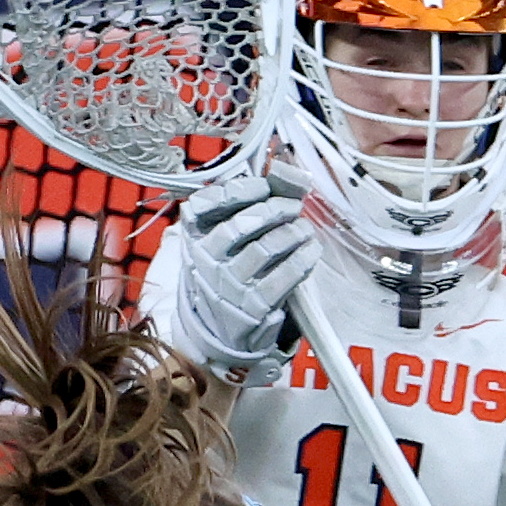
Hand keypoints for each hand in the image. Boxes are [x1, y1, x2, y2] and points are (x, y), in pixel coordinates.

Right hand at [165, 175, 326, 386]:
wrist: (219, 330)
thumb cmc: (225, 275)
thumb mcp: (220, 243)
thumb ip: (246, 208)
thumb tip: (287, 174)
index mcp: (195, 238)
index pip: (208, 204)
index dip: (240, 189)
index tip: (265, 185)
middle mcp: (207, 261)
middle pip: (240, 225)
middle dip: (274, 209)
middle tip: (293, 206)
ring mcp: (230, 286)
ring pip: (266, 248)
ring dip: (293, 232)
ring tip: (304, 228)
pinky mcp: (254, 307)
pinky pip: (284, 276)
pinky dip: (303, 259)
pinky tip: (311, 251)